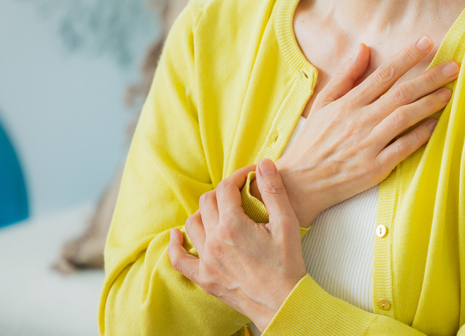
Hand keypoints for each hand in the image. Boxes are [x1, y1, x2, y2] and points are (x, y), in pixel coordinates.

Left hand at [168, 159, 305, 332]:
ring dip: (204, 212)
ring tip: (220, 210)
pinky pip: (179, 259)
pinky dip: (174, 245)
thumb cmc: (288, 265)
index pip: (226, 188)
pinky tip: (176, 235)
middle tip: (240, 193)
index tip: (250, 175)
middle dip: (223, 192)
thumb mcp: (287, 223)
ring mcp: (206, 261)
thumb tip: (264, 164)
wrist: (283, 303)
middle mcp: (214, 241)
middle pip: (207, 202)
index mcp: (233, 226)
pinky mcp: (204, 278)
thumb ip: (274, 191)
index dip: (238, 176)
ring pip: (192, 224)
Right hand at [251, 35, 458, 226]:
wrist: (300, 183)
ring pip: (404, 118)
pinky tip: (435, 125)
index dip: (408, 56)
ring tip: (449, 92)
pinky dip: (419, 136)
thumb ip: (345, 76)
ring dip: (429, 103)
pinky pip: (402, 148)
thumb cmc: (314, 141)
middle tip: (454, 66)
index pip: (384, 73)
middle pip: (401, 93)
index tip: (428, 42)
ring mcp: (368, 145)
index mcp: (348, 103)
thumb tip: (364, 48)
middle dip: (430, 77)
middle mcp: (360, 121)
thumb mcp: (323, 103)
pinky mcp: (375, 168)